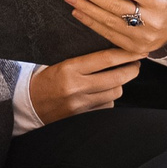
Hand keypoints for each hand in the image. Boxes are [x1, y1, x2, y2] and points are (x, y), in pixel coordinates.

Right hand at [26, 48, 143, 123]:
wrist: (28, 105)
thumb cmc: (45, 80)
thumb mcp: (60, 62)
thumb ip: (85, 59)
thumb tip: (114, 51)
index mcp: (70, 68)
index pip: (106, 58)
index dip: (127, 53)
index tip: (138, 50)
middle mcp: (77, 87)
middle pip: (117, 77)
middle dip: (132, 69)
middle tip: (136, 63)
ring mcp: (81, 105)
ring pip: (115, 93)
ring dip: (121, 84)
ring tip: (120, 76)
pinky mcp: (83, 117)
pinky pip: (107, 107)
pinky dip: (109, 99)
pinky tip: (104, 93)